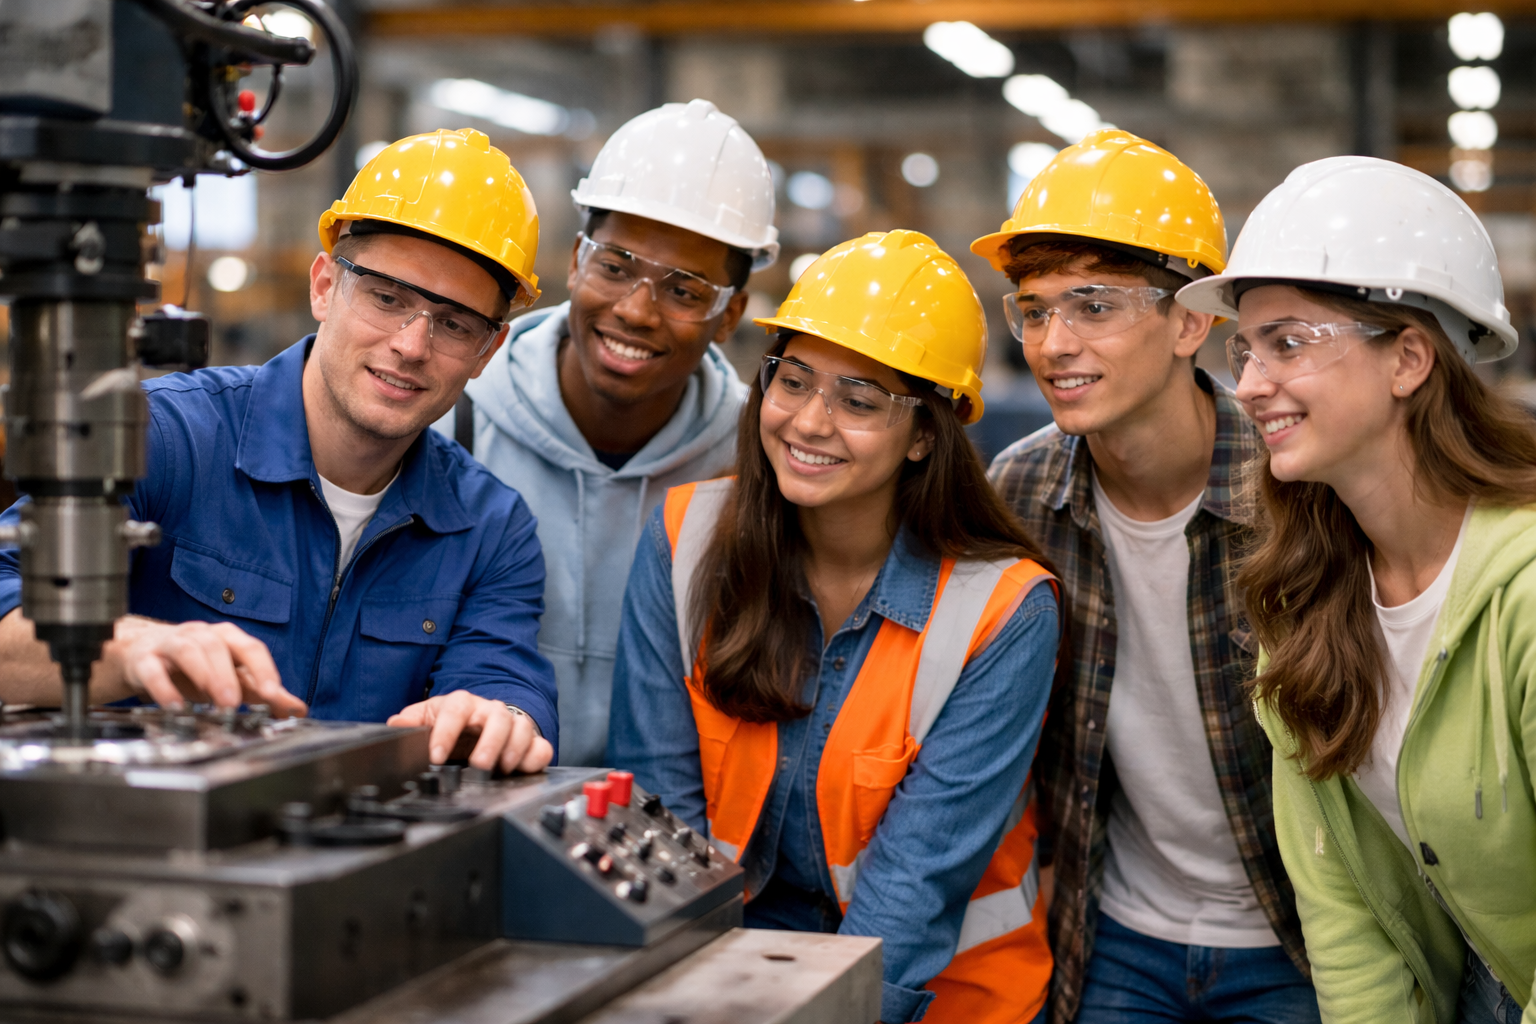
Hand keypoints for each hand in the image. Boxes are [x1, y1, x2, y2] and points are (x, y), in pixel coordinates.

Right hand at [111, 616, 306, 716]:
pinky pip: (152, 670)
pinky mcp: (143, 660)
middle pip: (218, 647)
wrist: (140, 652)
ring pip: (187, 652)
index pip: (250, 648)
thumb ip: (261, 691)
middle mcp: (199, 636)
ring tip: (212, 703)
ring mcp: (170, 645)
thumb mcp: (230, 675)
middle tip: (235, 703)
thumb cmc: (192, 665)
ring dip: (203, 676)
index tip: (273, 694)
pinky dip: (163, 688)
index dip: (263, 670)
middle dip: (228, 675)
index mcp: (226, 638)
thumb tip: (297, 709)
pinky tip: (174, 707)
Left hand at [387, 691, 552, 773]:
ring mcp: (513, 725)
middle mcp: (491, 712)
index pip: (456, 709)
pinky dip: (535, 757)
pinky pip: (541, 746)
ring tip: (502, 769)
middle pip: (498, 717)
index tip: (435, 757)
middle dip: (489, 742)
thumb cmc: (455, 722)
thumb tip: (395, 724)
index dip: (446, 732)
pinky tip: (523, 769)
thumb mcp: (428, 718)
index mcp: (463, 705)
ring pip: (522, 728)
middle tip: (479, 766)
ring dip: (514, 749)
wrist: (482, 723)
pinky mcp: (530, 742)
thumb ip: (412, 722)